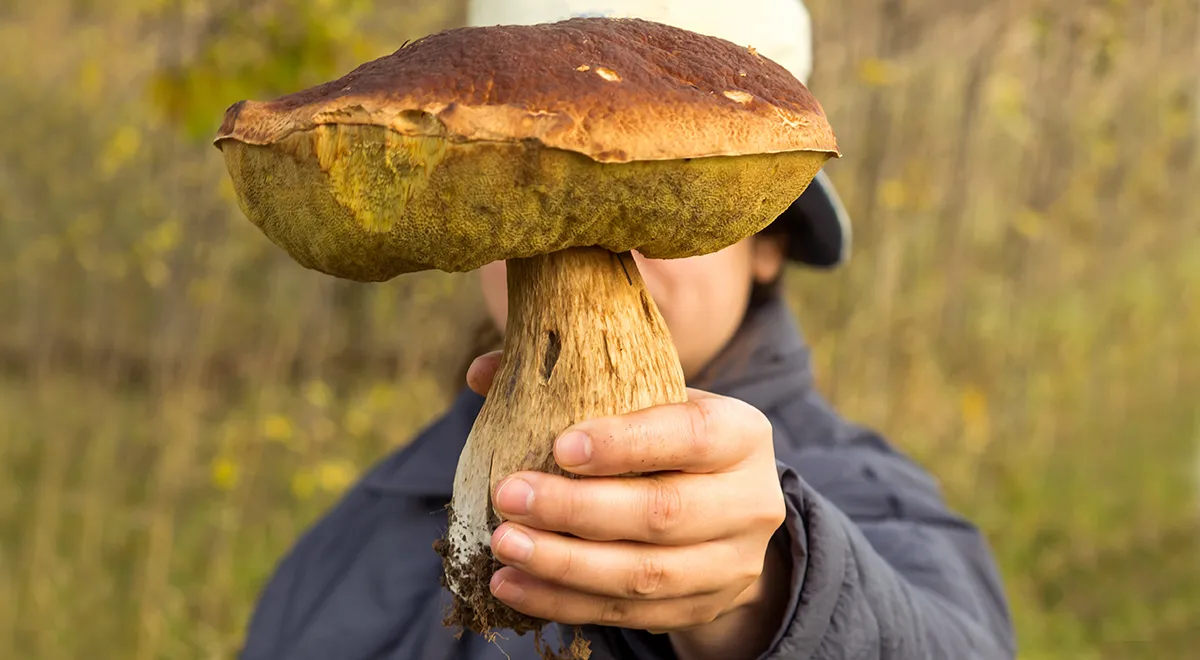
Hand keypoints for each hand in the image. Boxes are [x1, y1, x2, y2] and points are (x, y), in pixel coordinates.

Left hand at [466, 352, 791, 659]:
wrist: (733, 513)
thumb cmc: (674, 442)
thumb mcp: (652, 400)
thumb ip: (574, 382)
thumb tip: (481, 372)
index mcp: (742, 435)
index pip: (690, 436)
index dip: (626, 444)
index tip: (560, 447)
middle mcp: (748, 503)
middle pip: (662, 513)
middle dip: (576, 509)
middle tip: (509, 496)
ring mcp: (728, 565)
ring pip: (642, 574)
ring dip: (563, 564)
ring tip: (504, 545)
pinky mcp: (699, 608)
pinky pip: (626, 612)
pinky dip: (563, 601)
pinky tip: (513, 586)